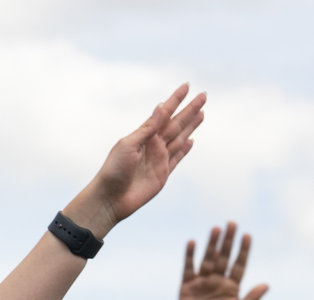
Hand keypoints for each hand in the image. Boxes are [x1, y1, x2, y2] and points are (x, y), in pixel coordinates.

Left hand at [68, 85, 204, 234]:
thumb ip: (147, 129)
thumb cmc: (113, 171)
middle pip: (176, 123)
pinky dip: (185, 149)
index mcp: (143, 136)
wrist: (110, 199)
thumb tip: (161, 107)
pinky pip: (177, 158)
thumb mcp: (128, 145)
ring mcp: (159, 159)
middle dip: (190, 110)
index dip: (176, 100)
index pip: (164, 114)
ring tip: (201, 112)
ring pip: (180, 138)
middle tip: (204, 95)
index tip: (187, 86)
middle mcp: (153, 145)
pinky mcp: (163, 174)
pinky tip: (191, 140)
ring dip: (191, 125)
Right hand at [174, 223, 269, 299]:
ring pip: (207, 259)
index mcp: (232, 288)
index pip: (239, 265)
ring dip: (211, 244)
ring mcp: (202, 284)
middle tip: (231, 223)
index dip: (243, 250)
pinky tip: (192, 243)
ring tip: (215, 228)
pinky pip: (188, 269)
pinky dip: (190, 256)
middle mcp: (218, 282)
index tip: (247, 235)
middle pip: (224, 257)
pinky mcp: (187, 288)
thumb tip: (266, 284)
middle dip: (228, 241)